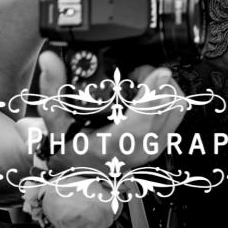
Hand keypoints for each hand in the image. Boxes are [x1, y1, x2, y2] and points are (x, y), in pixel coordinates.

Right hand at [36, 50, 185, 172]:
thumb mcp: (54, 116)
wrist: (82, 168)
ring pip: (177, 107)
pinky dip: (169, 95)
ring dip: (165, 86)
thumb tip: (49, 59)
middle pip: (167, 108)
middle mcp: (140, 148)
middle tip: (133, 73)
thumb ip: (52, 86)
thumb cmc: (69, 144)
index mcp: (114, 144)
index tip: (159, 72)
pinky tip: (149, 92)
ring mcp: (155, 146)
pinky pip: (178, 112)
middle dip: (155, 81)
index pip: (141, 121)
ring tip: (142, 82)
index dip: (152, 95)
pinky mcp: (164, 141)